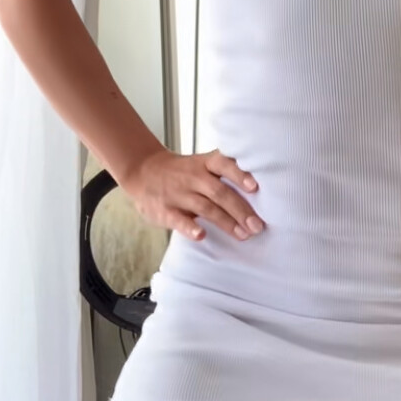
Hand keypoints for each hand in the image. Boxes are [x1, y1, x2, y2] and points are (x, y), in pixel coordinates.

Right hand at [121, 147, 263, 242]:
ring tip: (243, 235)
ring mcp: (179, 194)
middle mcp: (193, 177)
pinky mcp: (165, 210)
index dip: (239, 174)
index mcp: (204, 164)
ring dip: (225, 222)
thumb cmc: (182, 171)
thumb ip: (223, 173)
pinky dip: (190, 228)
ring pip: (205, 208)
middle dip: (240, 210)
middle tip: (257, 226)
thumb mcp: (200, 164)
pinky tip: (202, 236)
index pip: (223, 164)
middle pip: (220, 192)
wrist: (142, 171)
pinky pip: (179, 220)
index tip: (255, 187)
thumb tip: (259, 190)